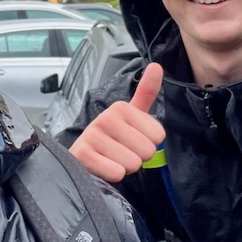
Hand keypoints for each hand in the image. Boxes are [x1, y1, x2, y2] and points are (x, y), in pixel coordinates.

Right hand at [68, 62, 165, 181]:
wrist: (83, 158)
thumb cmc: (112, 138)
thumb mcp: (131, 116)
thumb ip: (146, 92)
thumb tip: (156, 65)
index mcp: (121, 108)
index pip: (158, 135)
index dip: (149, 144)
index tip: (133, 141)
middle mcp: (105, 118)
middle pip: (147, 150)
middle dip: (137, 158)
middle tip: (122, 152)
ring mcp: (92, 136)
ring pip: (133, 163)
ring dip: (125, 168)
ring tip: (111, 159)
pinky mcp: (83, 156)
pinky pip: (116, 172)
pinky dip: (113, 176)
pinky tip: (103, 167)